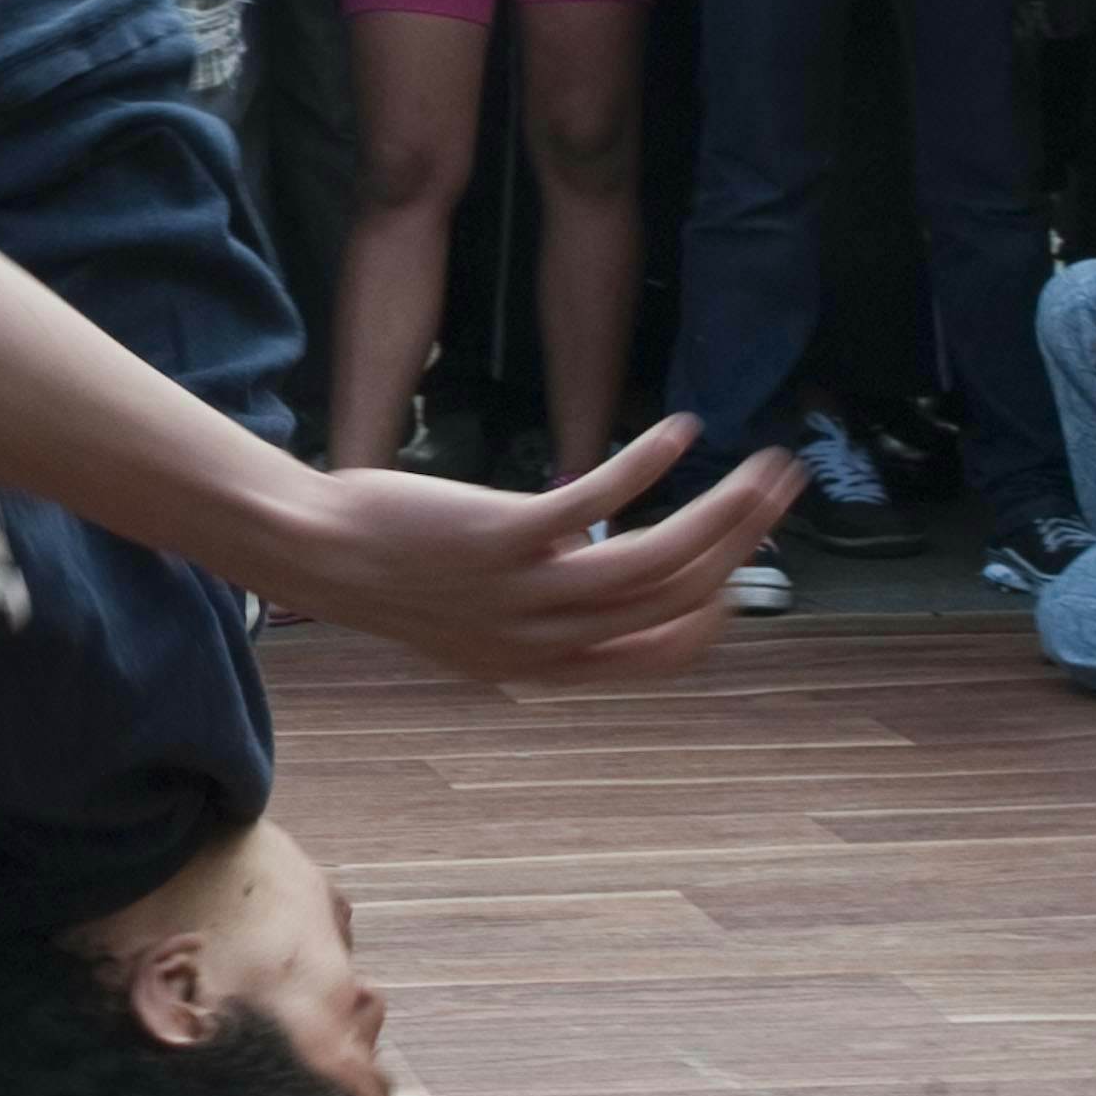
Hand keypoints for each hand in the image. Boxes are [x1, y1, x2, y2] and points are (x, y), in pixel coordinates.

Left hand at [252, 416, 801, 685]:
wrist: (315, 555)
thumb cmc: (394, 576)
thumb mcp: (475, 620)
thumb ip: (542, 614)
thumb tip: (598, 573)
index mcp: (544, 663)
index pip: (662, 654)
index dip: (714, 611)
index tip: (739, 566)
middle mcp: (545, 638)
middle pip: (676, 596)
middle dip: (743, 541)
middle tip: (780, 490)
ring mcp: (526, 590)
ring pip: (657, 559)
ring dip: (723, 510)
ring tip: (762, 466)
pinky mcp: (501, 536)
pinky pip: (597, 502)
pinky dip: (647, 466)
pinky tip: (680, 432)